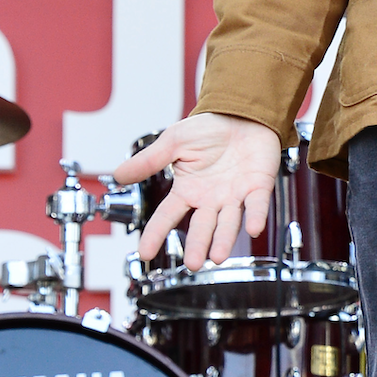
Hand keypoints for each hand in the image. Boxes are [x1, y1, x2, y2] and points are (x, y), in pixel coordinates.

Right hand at [113, 113, 283, 270]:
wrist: (241, 113)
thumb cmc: (209, 129)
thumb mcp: (173, 141)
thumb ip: (148, 161)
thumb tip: (118, 175)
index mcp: (188, 190)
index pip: (167, 215)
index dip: (156, 234)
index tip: (144, 253)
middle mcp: (210, 199)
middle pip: (202, 227)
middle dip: (197, 245)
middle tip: (192, 264)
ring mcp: (235, 196)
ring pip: (228, 223)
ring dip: (224, 240)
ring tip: (218, 257)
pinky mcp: (258, 187)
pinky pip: (257, 204)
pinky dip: (256, 216)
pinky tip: (253, 228)